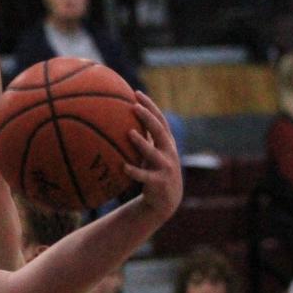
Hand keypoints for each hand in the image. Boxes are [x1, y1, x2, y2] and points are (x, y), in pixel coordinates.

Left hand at [125, 92, 182, 223]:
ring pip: (153, 152)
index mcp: (167, 142)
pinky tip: (123, 167)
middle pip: (159, 130)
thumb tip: (123, 122)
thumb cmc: (155, 171)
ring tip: (129, 133)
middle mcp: (169, 151)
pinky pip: (144, 176)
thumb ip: (145, 139)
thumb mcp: (152, 153)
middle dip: (147, 117)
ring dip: (141, 143)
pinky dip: (134, 171)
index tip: (137, 93)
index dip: (149, 106)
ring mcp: (165, 167)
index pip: (160, 119)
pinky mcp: (159, 182)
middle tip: (134, 106)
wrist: (167, 200)